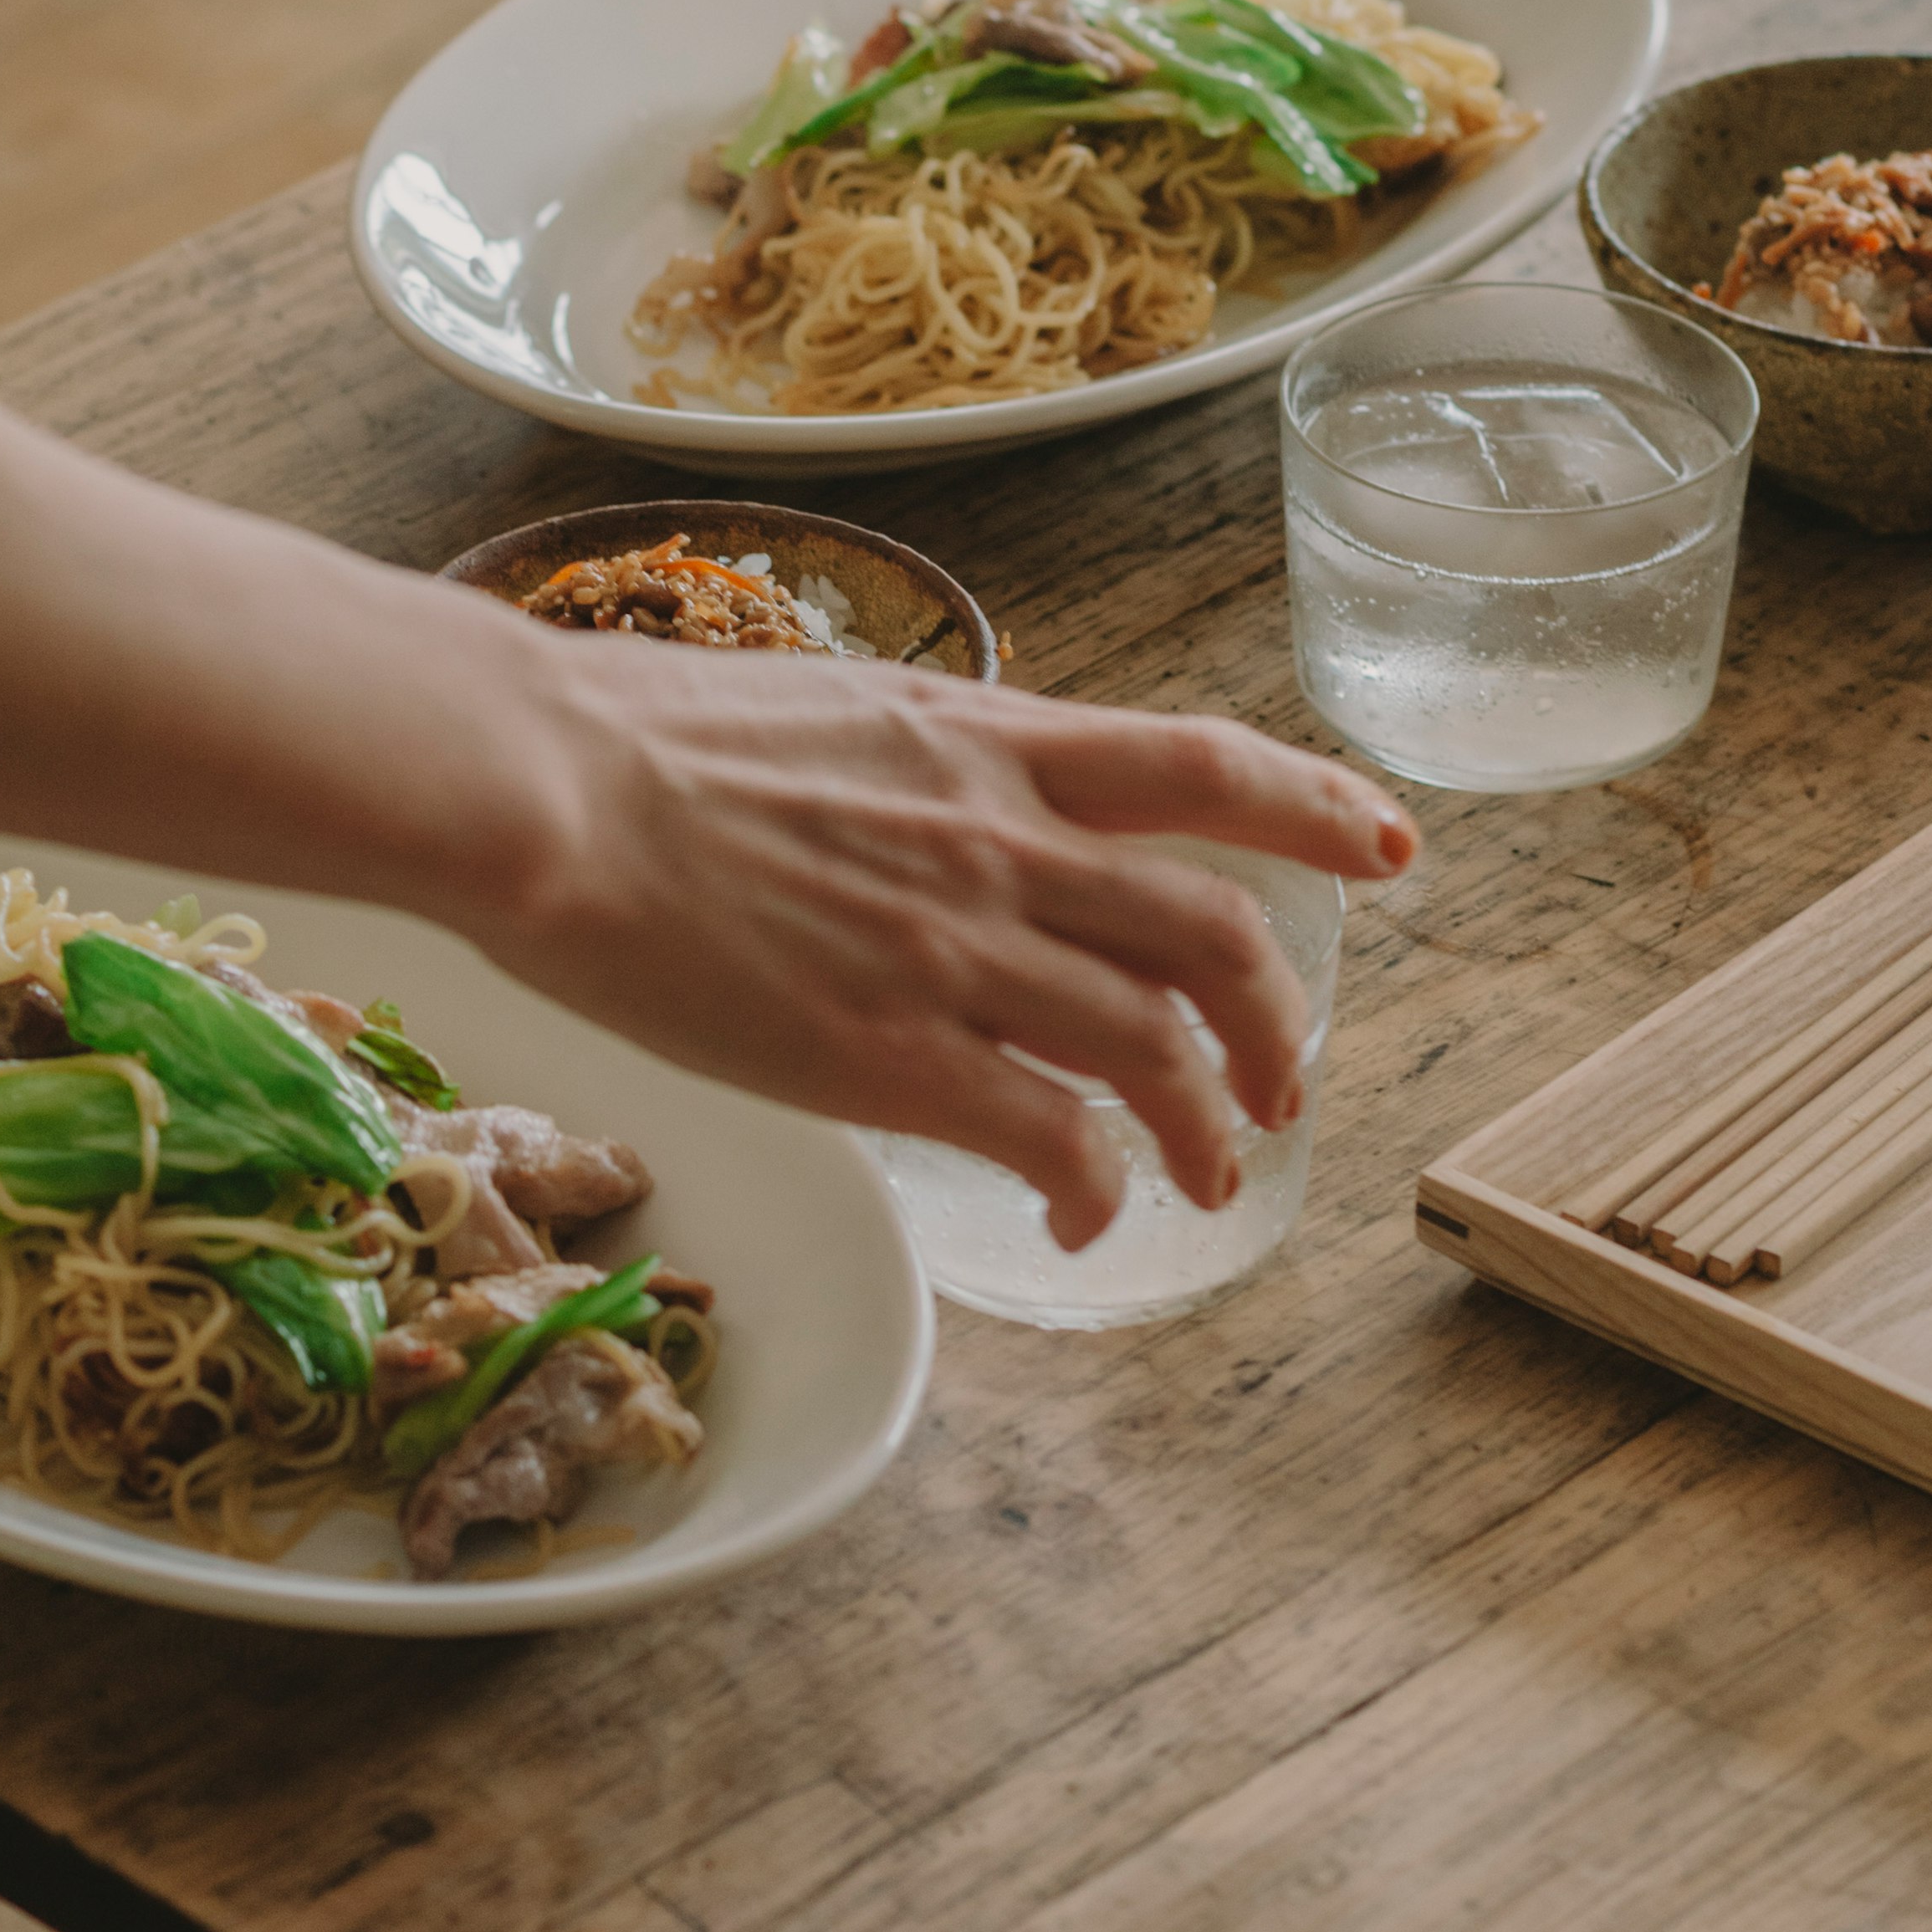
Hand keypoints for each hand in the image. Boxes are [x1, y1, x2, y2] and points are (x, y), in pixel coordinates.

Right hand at [482, 654, 1413, 1251]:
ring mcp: (956, 950)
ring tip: (1212, 1177)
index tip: (1388, 846)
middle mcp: (1003, 843)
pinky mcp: (890, 1053)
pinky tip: (1089, 1219)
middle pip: (1215, 935)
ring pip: (1156, 1052)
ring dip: (1210, 1129)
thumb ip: (929, 770)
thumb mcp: (837, 712)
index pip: (1204, 767)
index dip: (1320, 808)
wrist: (543, 786)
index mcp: (990, 743)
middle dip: (1276, 1024)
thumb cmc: (642, 742)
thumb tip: (954, 811)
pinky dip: (1100, 1191)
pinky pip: (1052, 1139)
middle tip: (1284, 1080)